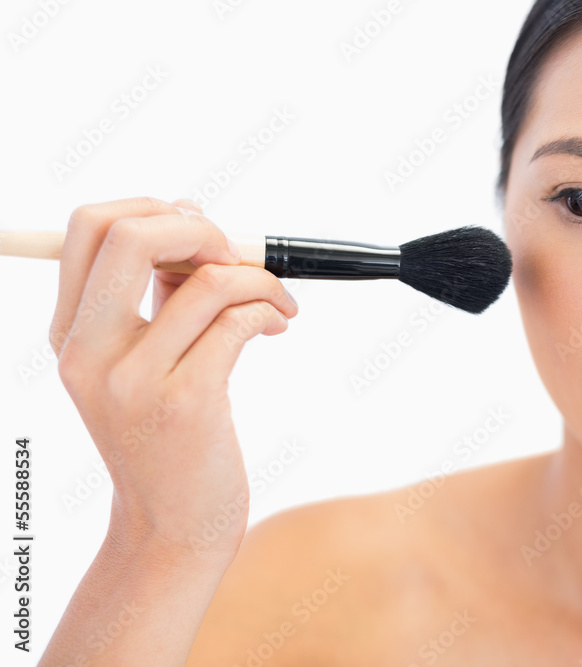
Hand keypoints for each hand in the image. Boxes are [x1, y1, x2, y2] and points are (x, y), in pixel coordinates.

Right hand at [49, 196, 298, 563]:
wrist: (172, 525)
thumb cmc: (168, 436)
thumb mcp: (144, 361)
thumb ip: (159, 292)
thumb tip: (193, 220)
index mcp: (69, 332)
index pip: (89, 226)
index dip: (154, 209)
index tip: (200, 233)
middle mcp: (87, 352)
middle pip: (132, 234)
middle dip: (202, 227)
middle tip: (236, 255)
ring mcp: (133, 380)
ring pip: (207, 280)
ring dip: (260, 277)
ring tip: (279, 300)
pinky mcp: (185, 404)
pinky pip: (238, 321)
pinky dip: (270, 309)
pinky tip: (280, 324)